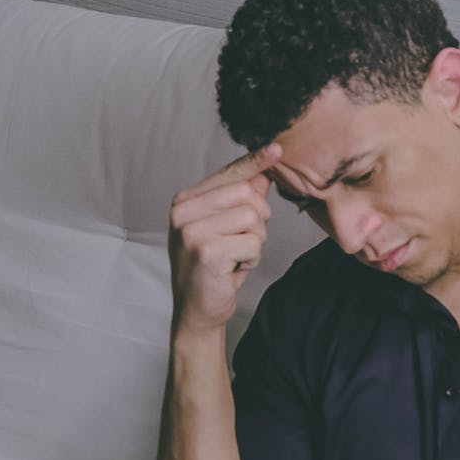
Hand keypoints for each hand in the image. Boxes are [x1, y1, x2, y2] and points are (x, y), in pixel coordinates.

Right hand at [166, 143, 281, 335]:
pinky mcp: (206, 251)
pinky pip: (252, 243)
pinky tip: (232, 270)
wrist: (197, 311)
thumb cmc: (213, 268)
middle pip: (247, 194)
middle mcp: (183, 211)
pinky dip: (251, 260)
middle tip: (240, 243)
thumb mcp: (225, 229)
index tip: (275, 147)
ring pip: (253, 219)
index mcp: (185, 201)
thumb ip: (240, 201)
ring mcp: (192, 230)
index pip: (228, 174)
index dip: (254, 163)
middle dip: (257, 221)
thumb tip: (263, 173)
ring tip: (234, 257)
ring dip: (254, 243)